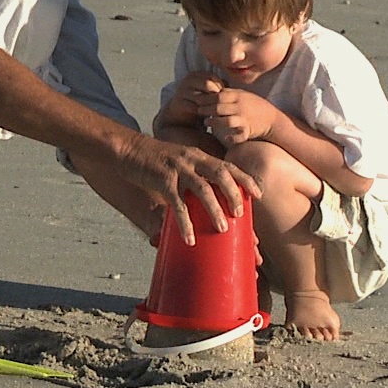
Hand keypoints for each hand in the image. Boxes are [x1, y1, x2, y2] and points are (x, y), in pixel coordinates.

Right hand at [115, 132, 260, 246]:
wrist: (128, 149)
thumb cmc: (156, 160)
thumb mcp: (180, 161)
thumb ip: (195, 175)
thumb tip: (208, 199)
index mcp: (199, 156)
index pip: (228, 165)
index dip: (245, 179)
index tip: (258, 194)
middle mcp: (192, 159)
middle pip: (220, 174)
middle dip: (234, 194)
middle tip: (241, 214)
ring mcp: (178, 169)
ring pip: (202, 189)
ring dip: (214, 209)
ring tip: (223, 228)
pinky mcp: (162, 180)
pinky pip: (177, 203)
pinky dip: (184, 222)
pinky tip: (189, 237)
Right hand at [162, 71, 221, 126]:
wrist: (182, 114)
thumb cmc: (199, 102)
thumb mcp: (209, 92)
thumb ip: (218, 87)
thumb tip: (232, 89)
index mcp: (196, 74)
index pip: (212, 76)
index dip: (221, 87)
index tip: (226, 97)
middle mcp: (188, 80)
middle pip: (207, 84)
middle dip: (216, 96)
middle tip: (222, 105)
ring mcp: (182, 90)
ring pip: (201, 97)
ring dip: (210, 106)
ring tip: (217, 112)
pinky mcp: (179, 102)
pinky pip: (194, 107)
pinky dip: (202, 113)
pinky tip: (208, 117)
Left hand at [196, 86, 280, 147]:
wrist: (272, 118)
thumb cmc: (254, 105)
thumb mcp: (242, 94)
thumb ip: (228, 92)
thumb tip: (211, 90)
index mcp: (238, 96)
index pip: (219, 95)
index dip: (206, 98)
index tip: (197, 100)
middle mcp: (241, 106)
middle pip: (219, 107)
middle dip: (206, 109)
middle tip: (198, 111)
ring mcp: (245, 118)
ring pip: (227, 120)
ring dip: (214, 122)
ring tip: (206, 122)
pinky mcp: (248, 130)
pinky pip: (239, 134)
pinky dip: (232, 137)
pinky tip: (225, 137)